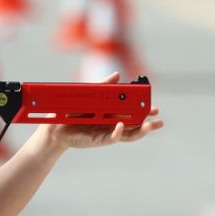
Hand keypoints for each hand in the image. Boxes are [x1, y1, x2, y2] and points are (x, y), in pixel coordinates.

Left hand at [47, 74, 164, 149]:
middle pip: (134, 126)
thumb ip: (104, 86)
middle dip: (148, 123)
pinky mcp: (98, 140)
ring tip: (150, 126)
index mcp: (112, 113)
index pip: (132, 113)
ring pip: (127, 134)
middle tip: (159, 120)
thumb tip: (118, 75)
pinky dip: (118, 132)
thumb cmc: (72, 110)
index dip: (144, 111)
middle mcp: (111, 124)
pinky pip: (111, 138)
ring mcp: (106, 133)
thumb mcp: (89, 94)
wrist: (55, 126)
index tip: (154, 107)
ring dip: (139, 131)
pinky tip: (122, 126)